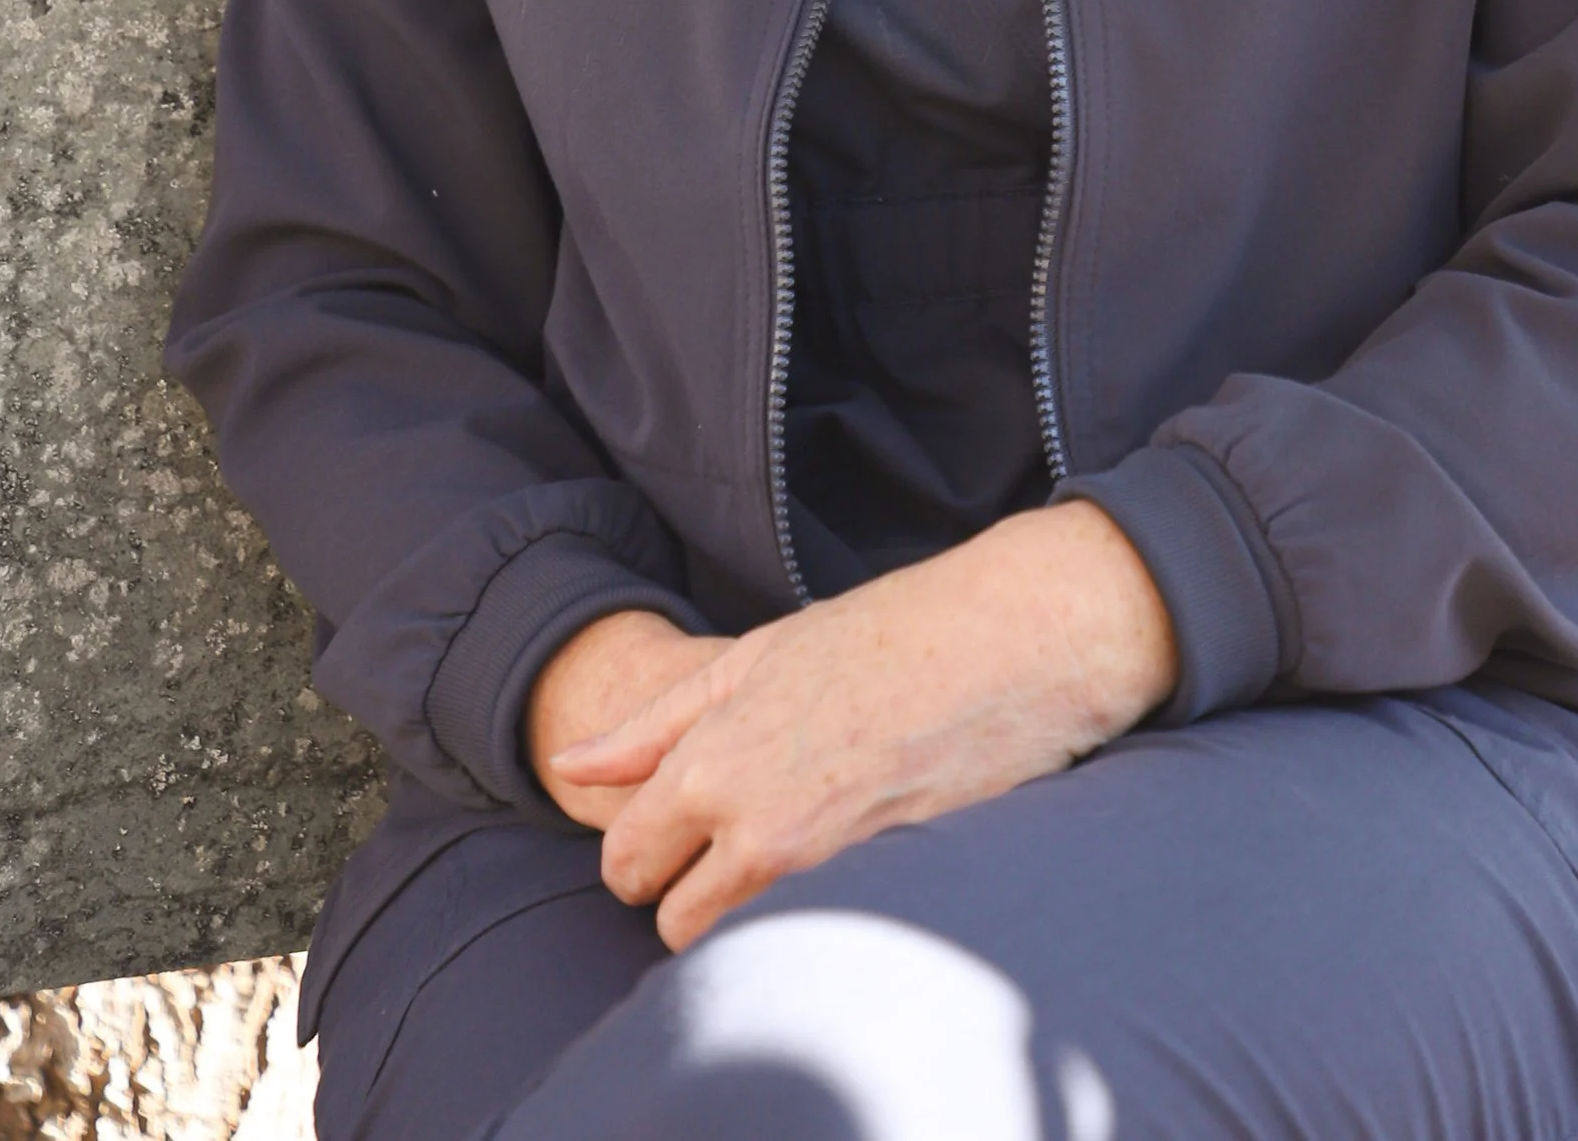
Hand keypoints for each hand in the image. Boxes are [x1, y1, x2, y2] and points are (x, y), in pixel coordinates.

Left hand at [547, 499, 1176, 948]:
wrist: (1009, 645)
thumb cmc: (880, 636)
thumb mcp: (753, 658)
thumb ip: (652, 726)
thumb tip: (568, 768)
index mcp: (713, 765)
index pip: (625, 863)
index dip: (638, 853)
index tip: (667, 835)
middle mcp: (757, 832)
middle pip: (673, 923)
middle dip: (687, 892)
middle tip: (728, 841)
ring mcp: (823, 873)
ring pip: (737, 942)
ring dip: (745, 912)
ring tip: (787, 845)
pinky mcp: (881, 899)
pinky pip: (808, 939)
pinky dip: (806, 917)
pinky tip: (837, 858)